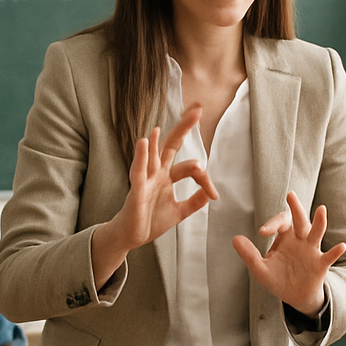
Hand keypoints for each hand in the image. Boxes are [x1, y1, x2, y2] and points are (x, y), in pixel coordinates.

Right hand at [112, 106, 218, 248]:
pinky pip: (138, 172)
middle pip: (170, 145)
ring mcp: (145, 180)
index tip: (214, 194)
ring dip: (155, 141)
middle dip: (183, 128)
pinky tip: (143, 143)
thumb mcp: (179, 212)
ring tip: (159, 126)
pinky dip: (141, 157)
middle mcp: (156, 173)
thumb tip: (210, 194)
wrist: (131, 236)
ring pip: (151, 156)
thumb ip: (194, 202)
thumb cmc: (150, 220)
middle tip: (197, 110)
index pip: (190, 167)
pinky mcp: (136, 190)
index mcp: (167, 176)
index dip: (204, 178)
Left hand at [233, 191, 345, 314]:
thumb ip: (249, 254)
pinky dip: (335, 251)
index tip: (263, 232)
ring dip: (319, 221)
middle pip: (300, 220)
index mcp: (285, 237)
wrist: (294, 296)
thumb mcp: (260, 269)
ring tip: (321, 209)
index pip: (280, 223)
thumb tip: (235, 238)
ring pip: (316, 232)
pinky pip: (329, 256)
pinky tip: (341, 246)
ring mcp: (312, 250)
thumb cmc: (277, 278)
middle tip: (290, 194)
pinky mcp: (320, 264)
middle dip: (296, 208)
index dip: (271, 224)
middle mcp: (300, 239)